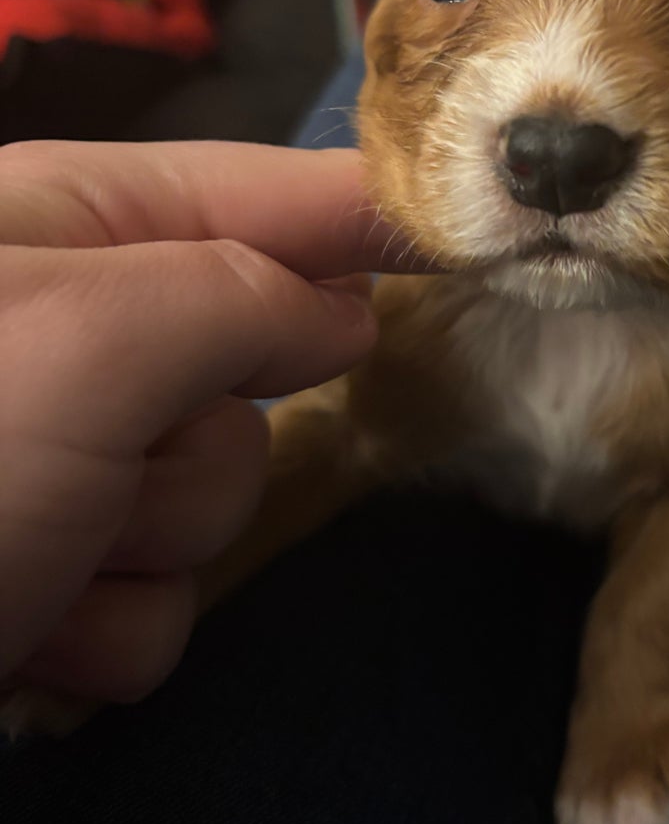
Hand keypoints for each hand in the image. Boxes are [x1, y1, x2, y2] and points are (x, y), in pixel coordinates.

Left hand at [0, 138, 417, 706]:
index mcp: (66, 230)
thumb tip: (337, 306)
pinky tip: (23, 627)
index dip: (366, 210)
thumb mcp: (87, 339)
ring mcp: (62, 453)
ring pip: (213, 492)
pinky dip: (105, 626)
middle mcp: (69, 330)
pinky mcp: (54, 566)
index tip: (469, 224)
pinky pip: (160, 593)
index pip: (261, 195)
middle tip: (115, 456)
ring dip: (144, 543)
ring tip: (35, 557)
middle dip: (203, 435)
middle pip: (254, 363)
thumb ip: (242, 294)